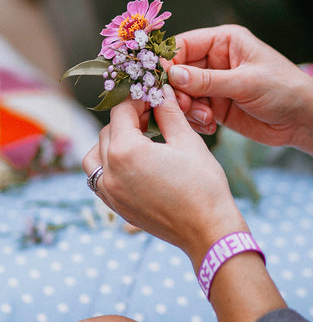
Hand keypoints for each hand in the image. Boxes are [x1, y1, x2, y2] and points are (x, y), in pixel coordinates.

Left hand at [82, 87, 246, 263]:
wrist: (207, 229)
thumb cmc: (203, 185)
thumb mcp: (187, 141)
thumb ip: (169, 113)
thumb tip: (162, 92)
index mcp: (126, 152)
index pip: (121, 112)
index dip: (138, 99)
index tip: (154, 97)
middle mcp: (110, 172)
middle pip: (107, 131)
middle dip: (128, 119)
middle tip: (153, 116)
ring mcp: (110, 193)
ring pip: (95, 156)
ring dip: (112, 142)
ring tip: (139, 139)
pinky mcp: (116, 207)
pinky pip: (100, 178)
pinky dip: (110, 164)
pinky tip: (135, 163)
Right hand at [164, 25, 312, 146]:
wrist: (304, 120)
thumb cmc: (284, 90)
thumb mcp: (246, 83)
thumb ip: (208, 81)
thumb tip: (172, 75)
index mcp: (224, 41)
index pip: (183, 45)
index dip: (167, 62)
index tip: (158, 81)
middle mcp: (216, 60)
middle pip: (177, 71)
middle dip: (177, 90)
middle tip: (184, 106)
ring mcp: (215, 84)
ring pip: (183, 94)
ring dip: (187, 108)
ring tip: (205, 119)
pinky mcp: (217, 106)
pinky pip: (193, 111)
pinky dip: (195, 120)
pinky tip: (210, 127)